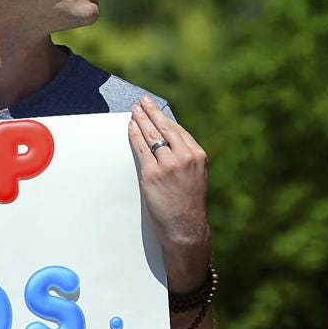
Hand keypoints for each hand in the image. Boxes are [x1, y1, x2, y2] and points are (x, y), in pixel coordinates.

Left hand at [128, 96, 210, 288]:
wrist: (186, 227)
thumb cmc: (188, 204)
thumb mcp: (195, 176)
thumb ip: (185, 159)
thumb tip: (168, 144)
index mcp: (197, 155)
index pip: (177, 130)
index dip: (164, 117)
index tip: (155, 108)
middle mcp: (184, 157)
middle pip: (164, 128)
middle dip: (151, 112)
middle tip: (142, 101)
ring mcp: (168, 165)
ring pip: (151, 136)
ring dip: (140, 121)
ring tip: (133, 111)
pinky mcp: (153, 175)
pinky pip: (141, 150)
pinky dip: (134, 137)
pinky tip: (130, 128)